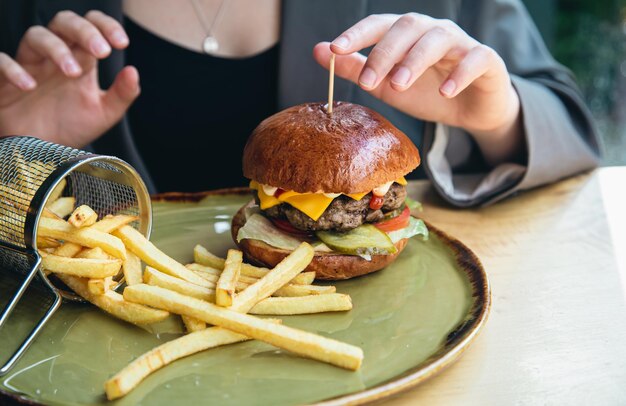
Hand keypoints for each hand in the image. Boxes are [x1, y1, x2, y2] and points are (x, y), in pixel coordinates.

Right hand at [0, 10, 138, 147]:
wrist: (43, 154)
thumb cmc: (73, 127)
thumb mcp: (104, 114)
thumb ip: (123, 94)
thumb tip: (133, 71)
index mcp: (81, 60)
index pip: (91, 26)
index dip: (106, 26)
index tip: (121, 43)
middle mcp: (55, 57)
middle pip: (64, 22)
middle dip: (84, 31)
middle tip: (102, 51)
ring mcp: (29, 65)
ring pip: (35, 35)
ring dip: (56, 48)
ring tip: (74, 72)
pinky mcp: (5, 81)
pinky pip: (1, 61)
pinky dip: (13, 70)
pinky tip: (30, 86)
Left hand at [313, 13, 523, 165]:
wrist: (471, 110)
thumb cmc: (428, 92)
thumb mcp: (385, 85)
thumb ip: (354, 68)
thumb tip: (317, 50)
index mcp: (407, 34)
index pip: (379, 25)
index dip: (357, 34)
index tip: (334, 49)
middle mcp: (432, 31)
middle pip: (407, 27)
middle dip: (383, 53)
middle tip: (366, 81)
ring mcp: (461, 43)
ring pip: (438, 39)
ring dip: (415, 60)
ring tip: (398, 85)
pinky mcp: (486, 60)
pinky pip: (475, 59)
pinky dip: (460, 73)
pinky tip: (445, 91)